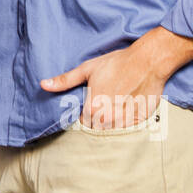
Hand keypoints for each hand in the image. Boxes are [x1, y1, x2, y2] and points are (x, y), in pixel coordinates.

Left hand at [40, 27, 192, 129]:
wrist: (148, 62)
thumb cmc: (117, 63)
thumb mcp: (87, 69)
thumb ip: (65, 81)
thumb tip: (44, 84)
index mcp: (92, 109)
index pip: (82, 122)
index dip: (86, 113)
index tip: (92, 104)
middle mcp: (108, 119)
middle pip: (97, 128)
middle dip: (98, 118)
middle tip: (106, 102)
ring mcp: (125, 122)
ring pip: (113, 130)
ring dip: (112, 121)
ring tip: (118, 103)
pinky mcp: (140, 121)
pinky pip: (129, 128)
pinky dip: (127, 121)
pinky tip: (129, 105)